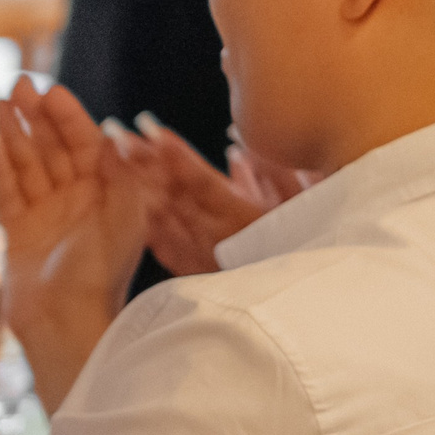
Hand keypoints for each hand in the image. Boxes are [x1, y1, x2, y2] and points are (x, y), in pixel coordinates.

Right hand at [0, 78, 141, 410]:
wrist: (65, 324)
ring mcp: (46, 217)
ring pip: (28, 166)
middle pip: (53, 148)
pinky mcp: (19, 235)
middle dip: (36, 116)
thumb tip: (112, 136)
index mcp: (106, 194)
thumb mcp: (125, 220)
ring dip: (14, 135)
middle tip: (17, 86)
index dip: (67, 116)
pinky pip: (7, 195)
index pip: (84, 143)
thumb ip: (120, 176)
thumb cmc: (100, 277)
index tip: (49, 92)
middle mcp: (76, 201)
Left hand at [112, 114, 311, 278]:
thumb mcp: (307, 205)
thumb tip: (234, 144)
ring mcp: (201, 260)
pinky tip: (122, 203)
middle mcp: (215, 240)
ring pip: (161, 218)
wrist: (309, 305)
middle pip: (171, 196)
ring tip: (114, 156)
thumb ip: (272, 174)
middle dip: (142, 162)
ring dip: (136, 185)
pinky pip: (162, 245)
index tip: (149, 129)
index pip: (200, 182)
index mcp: (244, 221)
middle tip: (114, 133)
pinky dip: (144, 219)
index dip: (172, 154)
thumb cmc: (320, 247)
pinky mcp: (195, 275)